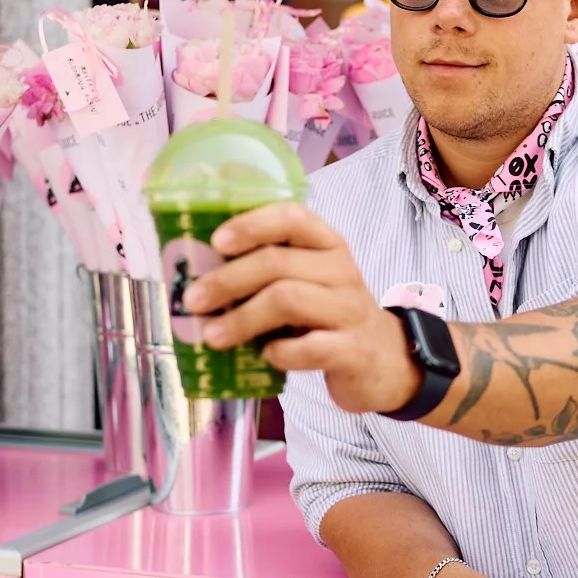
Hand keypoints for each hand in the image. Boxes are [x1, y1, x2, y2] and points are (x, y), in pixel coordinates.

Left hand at [186, 202, 421, 413]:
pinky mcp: (354, 350)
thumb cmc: (328, 316)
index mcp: (327, 244)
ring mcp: (350, 310)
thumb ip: (268, 271)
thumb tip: (197, 274)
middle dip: (227, 280)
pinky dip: (281, 352)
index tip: (215, 242)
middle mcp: (342, 269)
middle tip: (193, 300)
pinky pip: (311, 347)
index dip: (251, 225)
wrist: (384, 360)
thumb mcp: (307, 282)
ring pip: (289, 300)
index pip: (291, 216)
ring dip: (241, 319)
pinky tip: (267, 356)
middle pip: (277, 263)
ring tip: (212, 336)